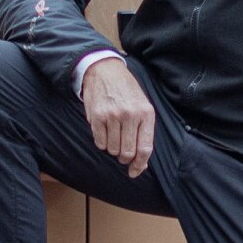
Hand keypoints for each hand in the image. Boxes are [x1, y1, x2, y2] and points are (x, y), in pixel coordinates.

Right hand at [78, 55, 156, 176]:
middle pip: (127, 152)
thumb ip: (144, 131)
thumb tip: (141, 161)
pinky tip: (104, 132)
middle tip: (122, 153)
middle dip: (124, 158)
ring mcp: (112, 116)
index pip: (145, 148)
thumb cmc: (126, 91)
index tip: (135, 172)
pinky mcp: (97, 116)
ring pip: (112, 149)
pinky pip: (99, 142)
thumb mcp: (142, 105)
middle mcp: (130, 115)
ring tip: (113, 136)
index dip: (140, 165)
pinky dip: (101, 142)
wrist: (105, 70)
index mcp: (146, 114)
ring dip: (112, 148)